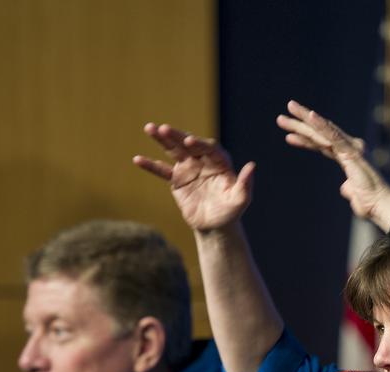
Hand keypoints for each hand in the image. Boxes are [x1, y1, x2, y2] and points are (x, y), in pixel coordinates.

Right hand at [134, 123, 255, 231]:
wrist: (216, 226)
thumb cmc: (231, 212)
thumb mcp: (241, 199)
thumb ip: (246, 183)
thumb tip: (252, 165)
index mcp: (220, 162)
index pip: (209, 148)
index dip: (200, 144)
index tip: (190, 142)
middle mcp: (203, 161)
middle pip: (188, 145)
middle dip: (177, 136)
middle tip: (164, 129)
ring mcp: (189, 168)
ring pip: (174, 151)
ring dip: (162, 140)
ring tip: (150, 128)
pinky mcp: (177, 179)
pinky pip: (162, 171)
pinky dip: (150, 165)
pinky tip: (137, 159)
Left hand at [275, 100, 389, 225]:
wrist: (381, 206)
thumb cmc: (370, 204)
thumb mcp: (354, 194)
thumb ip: (348, 189)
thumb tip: (345, 188)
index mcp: (348, 158)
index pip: (322, 145)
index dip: (305, 139)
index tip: (288, 136)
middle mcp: (349, 149)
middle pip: (320, 133)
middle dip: (300, 124)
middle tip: (281, 118)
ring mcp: (350, 148)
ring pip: (323, 130)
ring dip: (305, 119)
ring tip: (289, 108)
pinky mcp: (352, 152)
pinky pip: (333, 136)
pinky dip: (321, 125)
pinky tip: (309, 115)